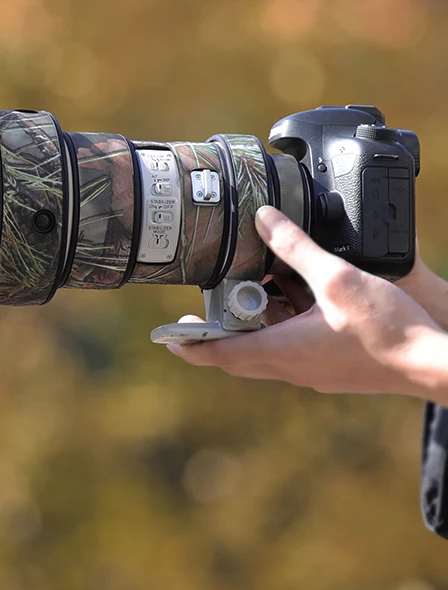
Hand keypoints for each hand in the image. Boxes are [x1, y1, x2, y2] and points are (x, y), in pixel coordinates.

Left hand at [167, 206, 447, 399]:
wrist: (433, 365)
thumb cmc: (387, 329)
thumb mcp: (335, 277)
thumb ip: (295, 247)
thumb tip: (264, 218)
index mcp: (280, 351)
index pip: (217, 354)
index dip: (188, 344)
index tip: (168, 334)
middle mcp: (290, 367)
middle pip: (237, 352)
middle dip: (219, 327)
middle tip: (209, 302)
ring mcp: (311, 370)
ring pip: (266, 347)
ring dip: (257, 320)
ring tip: (257, 286)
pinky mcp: (329, 367)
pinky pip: (292, 346)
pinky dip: (284, 323)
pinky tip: (299, 295)